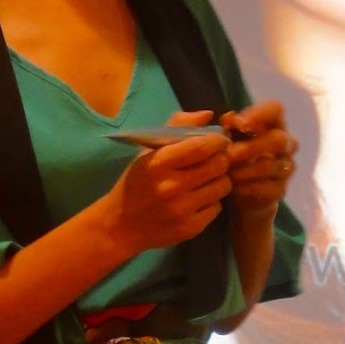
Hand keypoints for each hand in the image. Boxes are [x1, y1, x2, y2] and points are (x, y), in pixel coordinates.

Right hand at [105, 110, 230, 249]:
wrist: (121, 224)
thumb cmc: (137, 182)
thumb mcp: (148, 151)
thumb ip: (177, 128)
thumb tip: (209, 115)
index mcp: (159, 163)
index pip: (202, 146)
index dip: (218, 141)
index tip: (219, 141)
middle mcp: (172, 187)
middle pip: (218, 165)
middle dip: (221, 159)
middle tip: (213, 161)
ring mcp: (182, 210)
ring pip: (223, 186)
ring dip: (219, 180)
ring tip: (205, 181)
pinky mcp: (190, 228)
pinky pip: (217, 207)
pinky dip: (212, 201)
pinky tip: (197, 200)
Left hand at [220, 102, 297, 217]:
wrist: (242, 193)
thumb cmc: (236, 157)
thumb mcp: (229, 139)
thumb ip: (228, 127)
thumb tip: (229, 118)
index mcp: (273, 124)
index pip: (276, 109)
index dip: (260, 114)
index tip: (240, 124)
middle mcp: (286, 144)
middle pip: (279, 140)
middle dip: (252, 147)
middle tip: (230, 155)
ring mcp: (286, 168)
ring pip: (270, 166)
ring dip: (244, 170)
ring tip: (225, 173)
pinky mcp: (281, 190)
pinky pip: (267, 188)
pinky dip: (247, 187)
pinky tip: (232, 187)